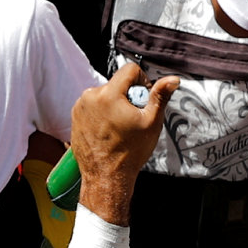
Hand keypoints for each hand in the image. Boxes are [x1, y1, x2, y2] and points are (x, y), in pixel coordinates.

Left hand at [70, 57, 170, 214]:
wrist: (105, 178)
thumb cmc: (129, 153)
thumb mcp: (151, 122)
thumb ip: (160, 96)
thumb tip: (172, 80)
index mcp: (108, 94)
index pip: (130, 70)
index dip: (143, 81)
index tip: (143, 100)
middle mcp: (90, 96)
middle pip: (117, 83)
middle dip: (128, 96)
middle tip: (132, 118)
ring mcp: (80, 107)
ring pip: (105, 94)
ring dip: (114, 104)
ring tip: (119, 127)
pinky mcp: (74, 117)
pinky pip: (93, 105)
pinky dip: (102, 113)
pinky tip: (109, 131)